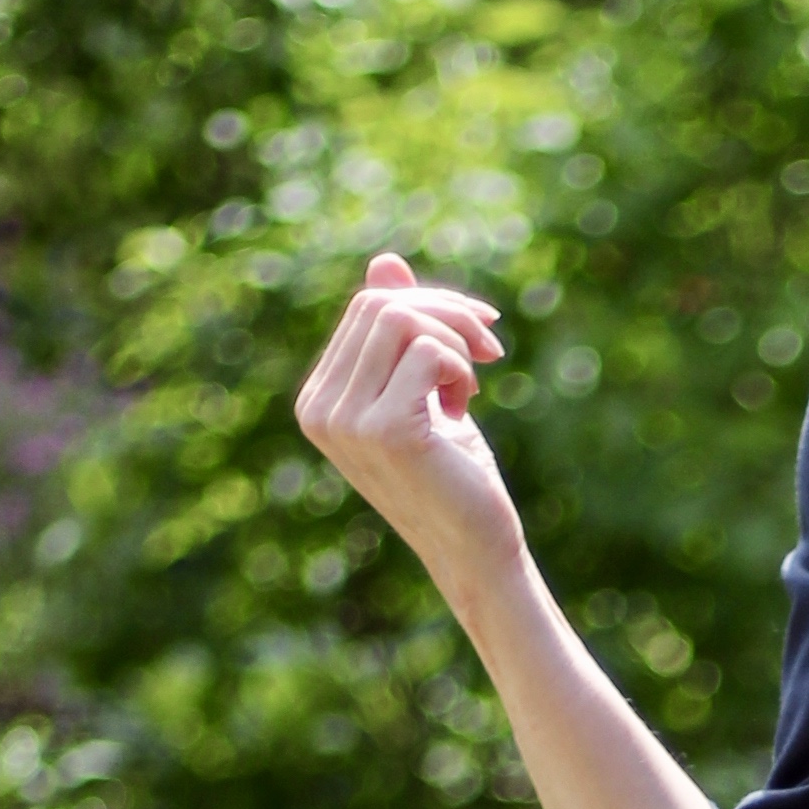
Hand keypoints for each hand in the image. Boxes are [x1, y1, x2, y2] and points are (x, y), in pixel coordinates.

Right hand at [295, 249, 525, 614]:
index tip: (476, 338)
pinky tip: (463, 408)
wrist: (474, 546)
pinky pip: (427, 352)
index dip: (429, 305)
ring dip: (454, 342)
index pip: (366, 308)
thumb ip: (400, 331)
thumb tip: (385, 261)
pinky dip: (460, 369)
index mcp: (319, 398)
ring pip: (401, 320)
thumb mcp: (424, 390)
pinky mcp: (382, 431)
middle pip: (380, 305)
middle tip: (488, 350)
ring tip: (468, 387)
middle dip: (447, 314)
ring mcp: (345, 421)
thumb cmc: (453, 472)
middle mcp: (320, 409)